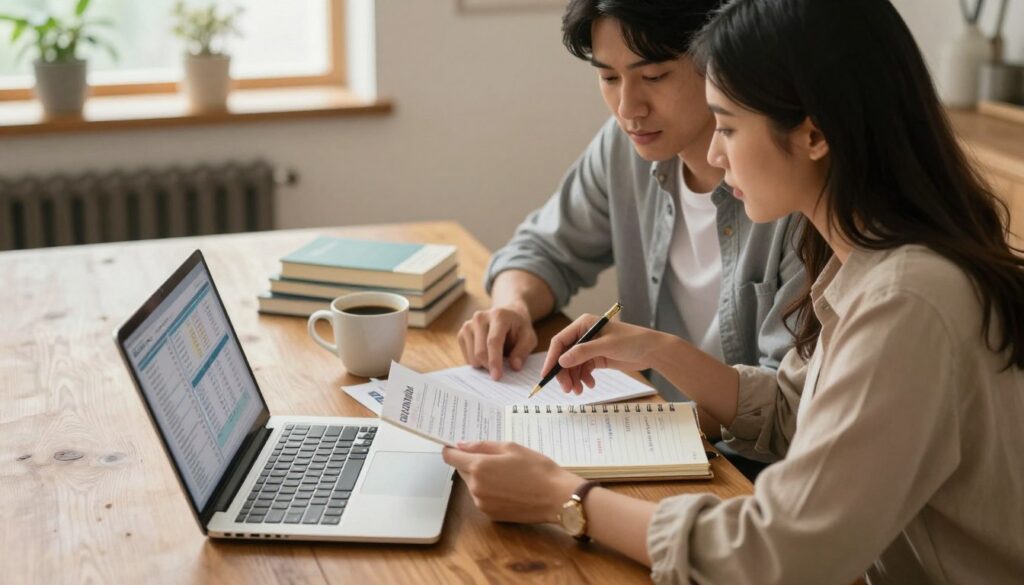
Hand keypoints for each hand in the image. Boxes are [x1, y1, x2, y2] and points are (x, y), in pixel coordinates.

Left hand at [442, 441, 583, 523]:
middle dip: (471, 462)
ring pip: (472, 485)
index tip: (455, 446)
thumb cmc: (537, 468)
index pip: (451, 457)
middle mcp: (476, 487)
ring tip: (506, 473)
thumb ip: (482, 446)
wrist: (556, 497)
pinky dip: (489, 491)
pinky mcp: (491, 515)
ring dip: (481, 478)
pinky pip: (482, 498)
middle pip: (462, 470)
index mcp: (479, 467)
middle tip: (494, 458)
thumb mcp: (511, 447)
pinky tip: (508, 487)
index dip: (451, 449)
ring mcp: (482, 503)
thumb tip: (460, 445)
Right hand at [458, 304, 537, 379]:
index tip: (497, 376)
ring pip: (472, 356)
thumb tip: (515, 366)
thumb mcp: (529, 338)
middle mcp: (480, 318)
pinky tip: (487, 354)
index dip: (494, 360)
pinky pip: (467, 357)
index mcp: (498, 316)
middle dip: (489, 366)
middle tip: (500, 371)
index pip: (493, 341)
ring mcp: (468, 325)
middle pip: (480, 351)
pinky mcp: (462, 333)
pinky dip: (477, 361)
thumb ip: (523, 351)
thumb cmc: (518, 328)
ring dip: (484, 364)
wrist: (507, 314)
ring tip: (496, 356)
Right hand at [541, 315, 675, 394]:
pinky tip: (590, 385)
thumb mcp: (606, 346)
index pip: (560, 341)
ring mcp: (590, 347)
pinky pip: (583, 369)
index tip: (546, 374)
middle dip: (564, 373)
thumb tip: (561, 361)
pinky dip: (584, 379)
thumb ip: (583, 352)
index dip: (552, 358)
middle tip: (567, 389)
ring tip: (579, 391)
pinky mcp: (597, 357)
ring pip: (573, 365)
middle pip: (565, 355)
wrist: (652, 350)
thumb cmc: (632, 341)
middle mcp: (584, 334)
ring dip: (574, 379)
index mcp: (583, 324)